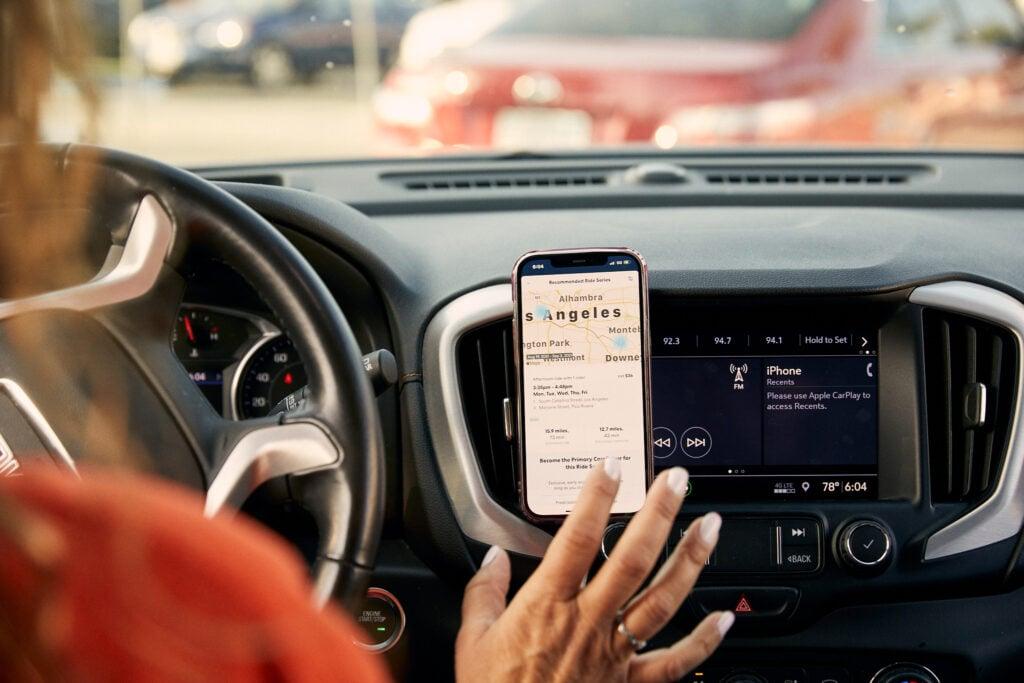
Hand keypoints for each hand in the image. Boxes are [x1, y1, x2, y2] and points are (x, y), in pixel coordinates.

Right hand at [455, 459, 730, 682]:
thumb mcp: (472, 641)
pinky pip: (674, 664)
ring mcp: (614, 653)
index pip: (578, 538)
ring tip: (710, 527)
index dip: (597, 497)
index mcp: (547, 606)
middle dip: (658, 514)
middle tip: (677, 481)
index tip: (612, 466)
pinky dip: (704, 643)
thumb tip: (493, 558)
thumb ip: (483, 593)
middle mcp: (588, 623)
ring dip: (691, 561)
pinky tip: (725, 619)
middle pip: (632, 559)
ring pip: (663, 600)